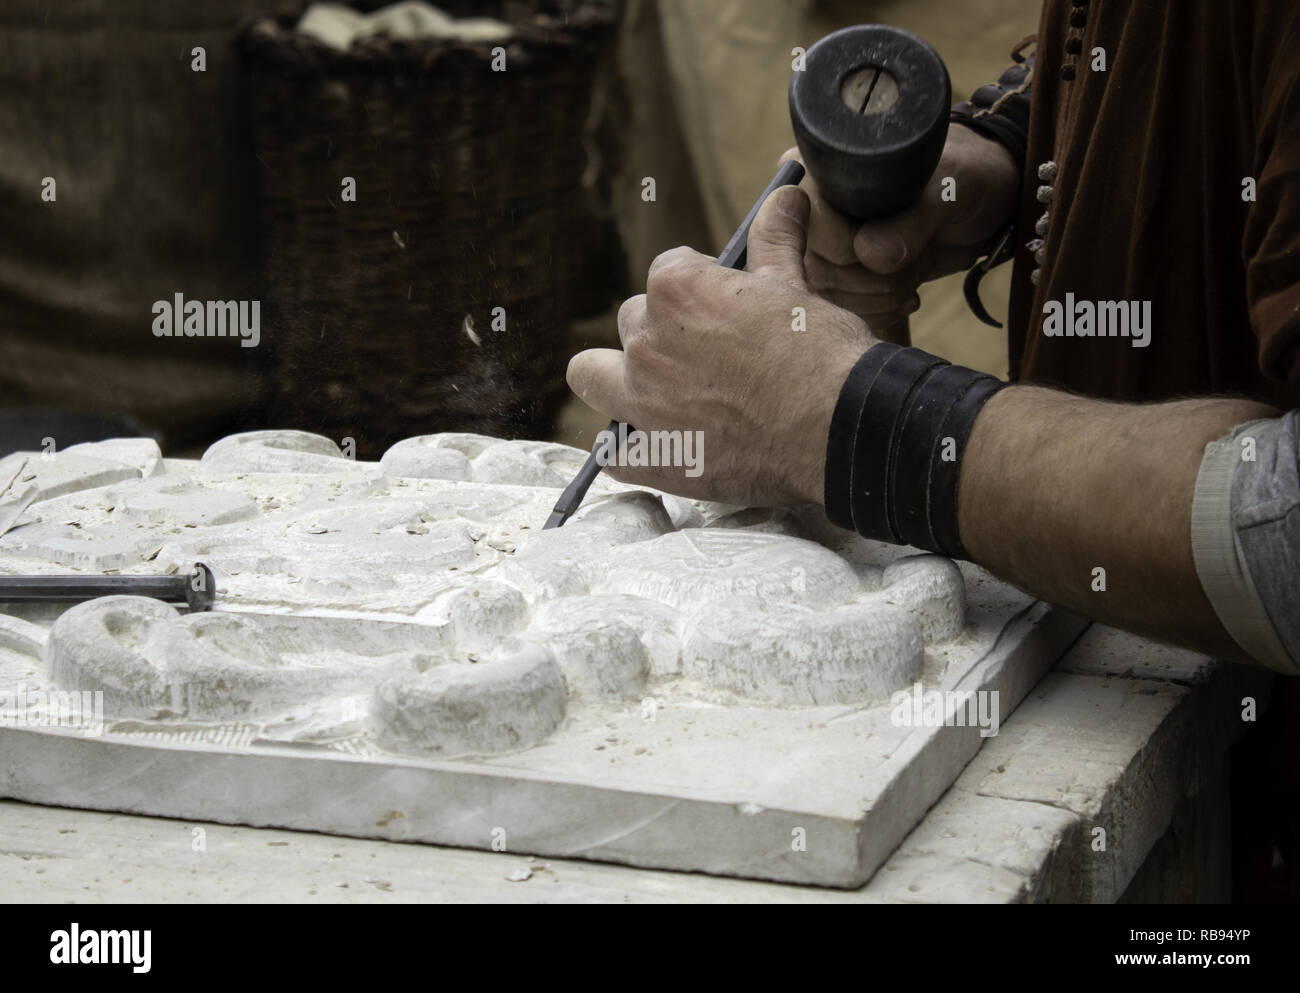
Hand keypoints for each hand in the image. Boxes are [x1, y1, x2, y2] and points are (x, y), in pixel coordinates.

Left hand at [566, 186, 873, 507]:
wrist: (839, 427)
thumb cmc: (823, 354)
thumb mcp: (798, 287)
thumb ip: (775, 242)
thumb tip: (784, 196)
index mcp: (676, 290)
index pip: (665, 273)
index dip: (698, 288)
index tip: (724, 309)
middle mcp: (647, 342)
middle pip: (632, 323)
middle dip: (662, 331)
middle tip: (705, 355)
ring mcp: (643, 402)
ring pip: (592, 375)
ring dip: (616, 378)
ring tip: (659, 393)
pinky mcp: (654, 457)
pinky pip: (613, 453)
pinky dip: (630, 450)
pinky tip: (658, 445)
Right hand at [787, 123, 1019, 328]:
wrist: (978, 203)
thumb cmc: (964, 178)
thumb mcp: (949, 190)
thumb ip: (912, 220)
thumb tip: (870, 255)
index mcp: (823, 173)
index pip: (815, 230)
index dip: (857, 249)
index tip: (901, 239)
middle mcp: (812, 208)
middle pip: (819, 271)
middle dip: (876, 278)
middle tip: (917, 254)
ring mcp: (823, 246)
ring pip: (831, 297)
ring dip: (882, 297)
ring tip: (915, 268)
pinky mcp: (840, 275)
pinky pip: (843, 312)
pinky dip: (880, 311)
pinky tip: (906, 291)